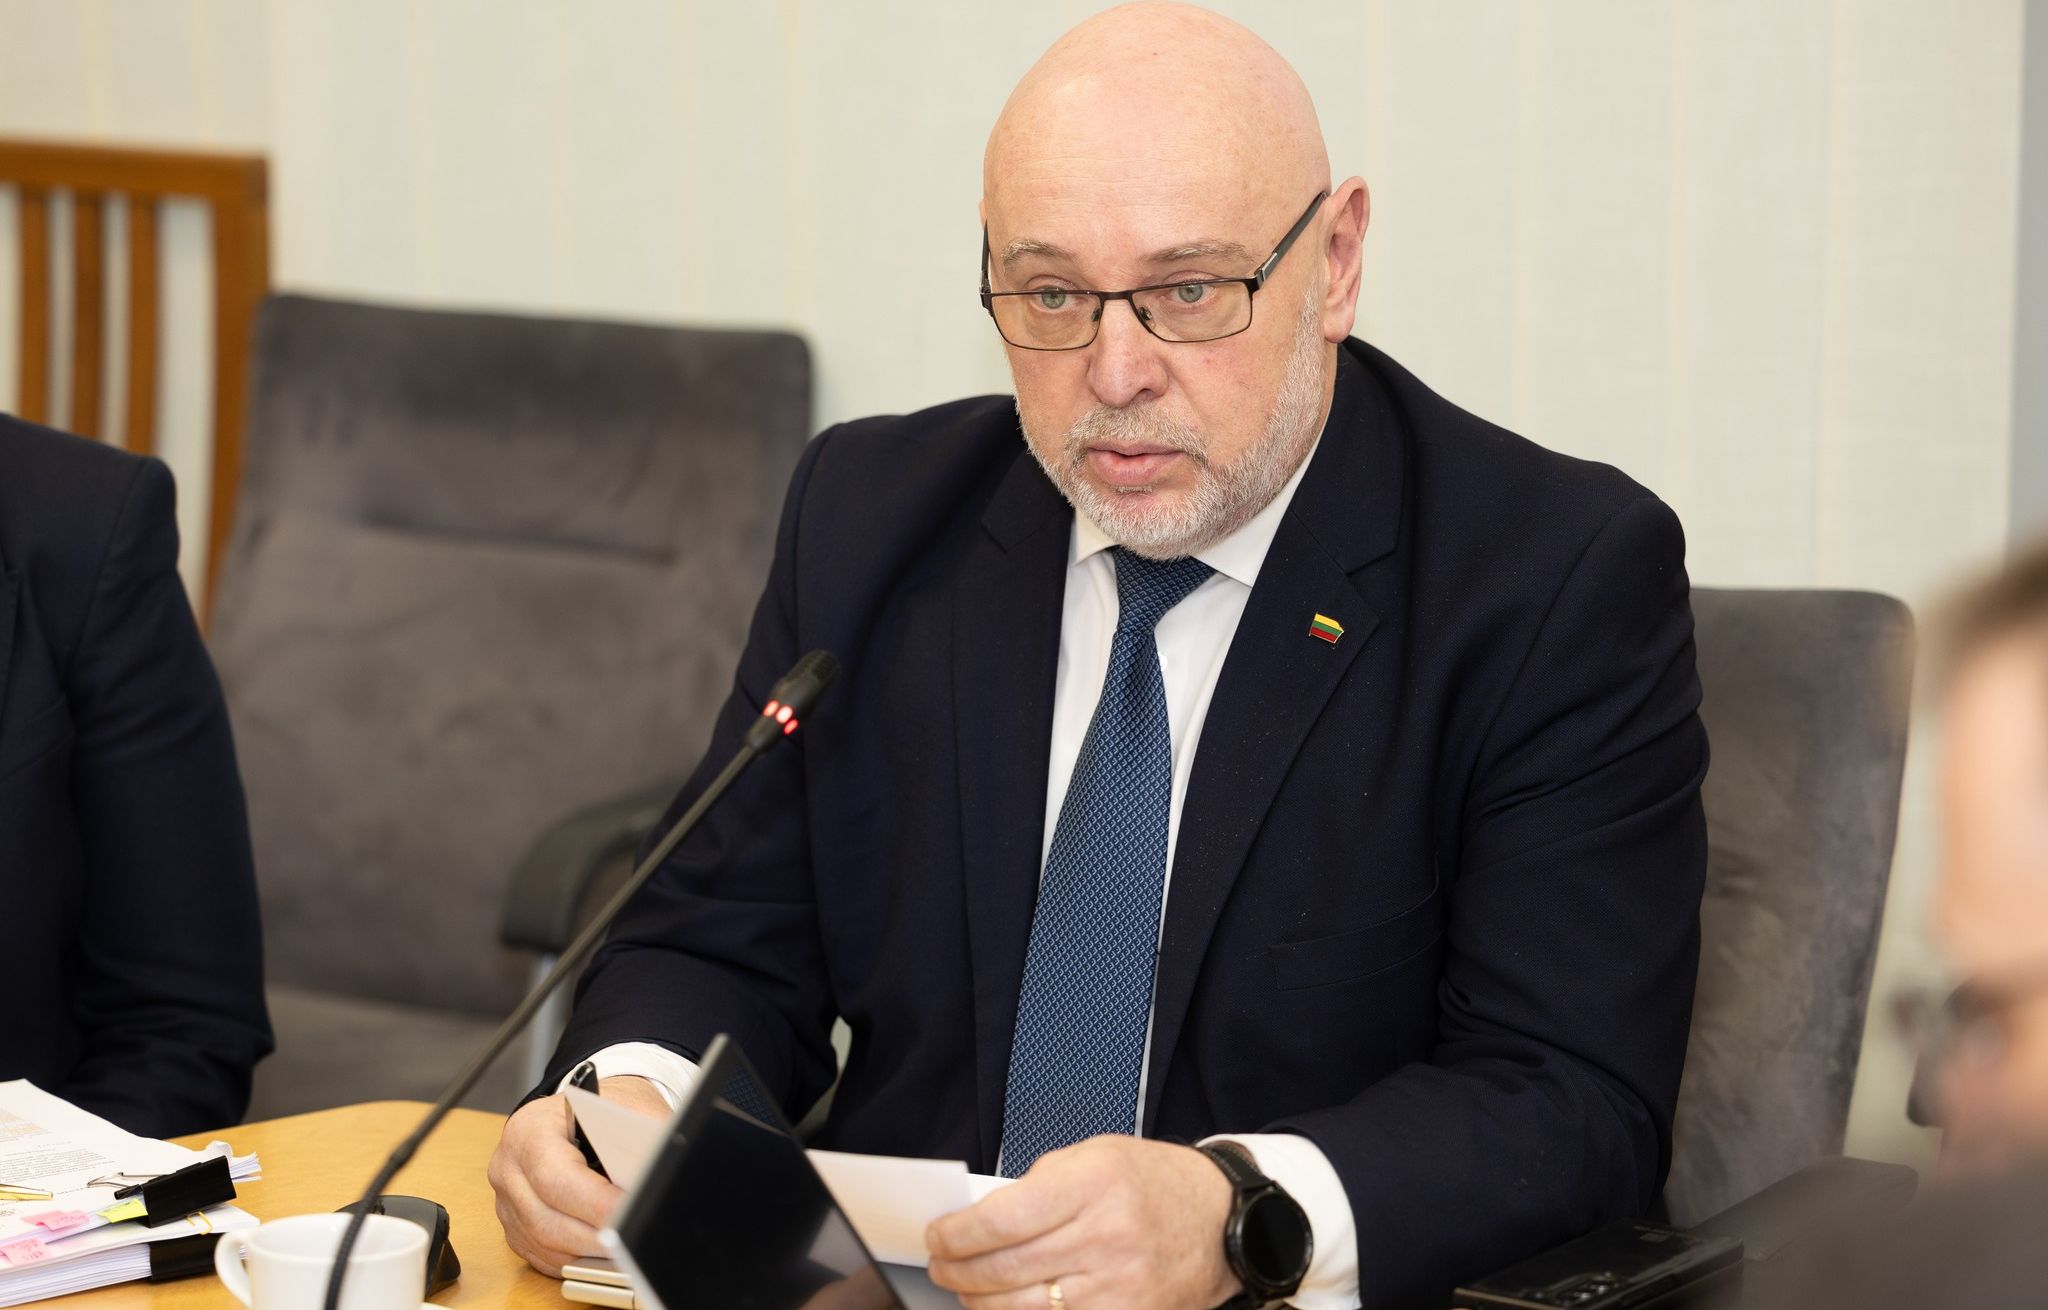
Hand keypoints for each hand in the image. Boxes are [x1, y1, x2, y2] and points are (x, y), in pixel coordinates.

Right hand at [487, 1074, 668, 1275]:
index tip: (633, 1212)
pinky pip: (543, 1256)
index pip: (556, 1178)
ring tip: (628, 1250)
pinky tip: (607, 1255)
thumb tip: (658, 1174)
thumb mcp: (621, 1110)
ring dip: (589, 1253)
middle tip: (635, 1240)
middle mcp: (509, 1168)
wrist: (577, 1113)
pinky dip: (578, 1259)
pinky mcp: (515, 1227)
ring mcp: (506, 1202)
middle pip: (547, 1219)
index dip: (596, 1203)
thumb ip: (638, 1140)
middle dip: (597, 1236)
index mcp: (530, 1130)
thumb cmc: (601, 1109)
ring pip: (544, 1244)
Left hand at [925, 1136, 1238, 1309]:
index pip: (1002, 1219)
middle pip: (1005, 1268)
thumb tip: (980, 1219)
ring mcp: (1119, 1285)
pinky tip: (1007, 1308)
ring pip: (1025, 1307)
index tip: (939, 1236)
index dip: (956, 1234)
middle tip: (942, 1266)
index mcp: (1093, 1183)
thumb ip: (1039, 1184)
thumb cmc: (1155, 1183)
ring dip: (982, 1303)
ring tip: (966, 1290)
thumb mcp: (1096, 1155)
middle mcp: (1107, 1236)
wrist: (1221, 1220)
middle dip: (958, 1272)